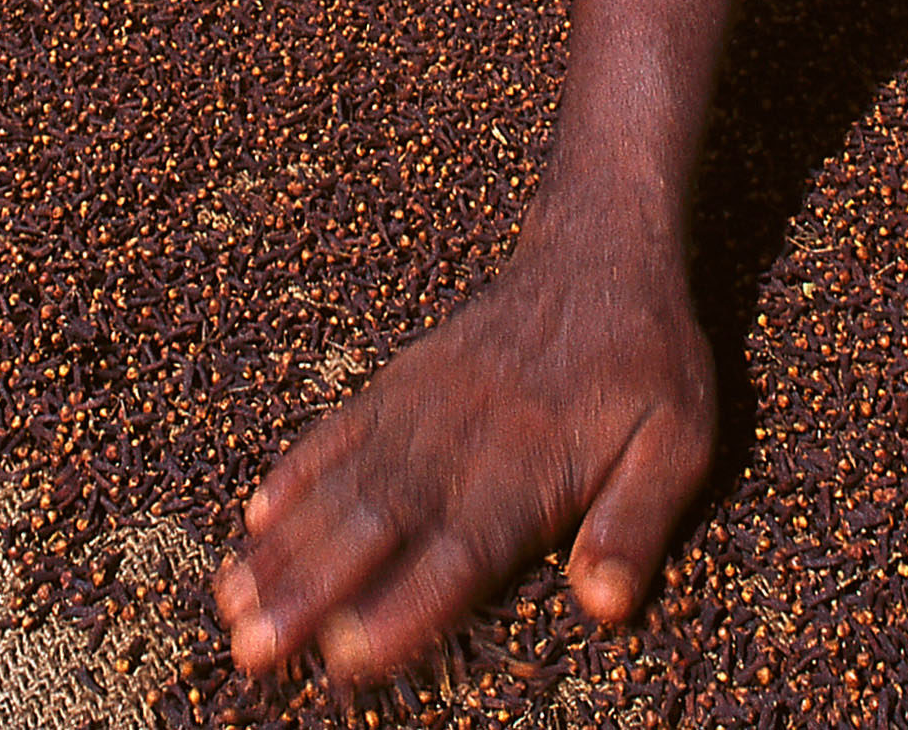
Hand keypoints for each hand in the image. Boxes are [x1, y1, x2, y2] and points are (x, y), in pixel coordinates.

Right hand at [213, 233, 714, 681]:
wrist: (598, 251)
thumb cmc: (647, 361)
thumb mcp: (678, 439)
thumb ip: (637, 521)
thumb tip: (606, 605)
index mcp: (527, 467)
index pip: (458, 551)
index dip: (404, 605)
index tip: (350, 656)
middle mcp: (459, 442)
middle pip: (375, 527)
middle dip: (309, 591)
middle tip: (251, 650)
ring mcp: (419, 408)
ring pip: (341, 486)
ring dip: (283, 548)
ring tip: (229, 605)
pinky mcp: (400, 385)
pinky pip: (337, 433)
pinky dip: (294, 475)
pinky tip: (253, 520)